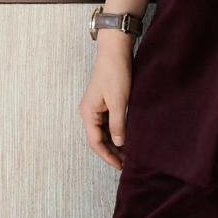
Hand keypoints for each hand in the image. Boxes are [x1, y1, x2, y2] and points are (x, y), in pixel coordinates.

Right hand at [79, 37, 133, 169]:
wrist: (115, 51)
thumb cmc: (115, 73)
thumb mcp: (119, 101)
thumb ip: (118, 124)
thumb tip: (119, 143)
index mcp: (88, 113)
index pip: (95, 142)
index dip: (108, 156)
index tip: (120, 166)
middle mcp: (89, 112)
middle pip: (98, 139)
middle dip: (111, 152)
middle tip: (127, 164)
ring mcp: (96, 108)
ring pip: (104, 132)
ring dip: (114, 143)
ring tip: (128, 154)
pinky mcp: (104, 103)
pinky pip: (108, 124)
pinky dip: (116, 133)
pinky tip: (127, 138)